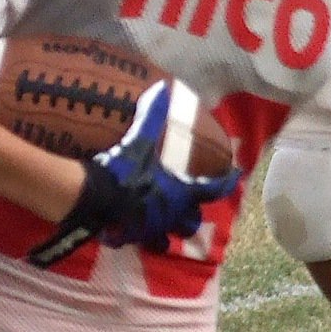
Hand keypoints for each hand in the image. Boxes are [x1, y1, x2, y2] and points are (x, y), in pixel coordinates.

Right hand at [29, 81, 240, 267]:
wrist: (94, 198)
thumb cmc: (124, 170)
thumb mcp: (138, 140)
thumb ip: (152, 116)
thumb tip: (161, 87)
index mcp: (179, 192)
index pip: (213, 189)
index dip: (227, 182)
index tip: (236, 176)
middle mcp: (171, 215)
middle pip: (192, 222)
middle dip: (190, 215)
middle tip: (186, 205)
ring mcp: (151, 230)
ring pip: (168, 240)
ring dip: (167, 232)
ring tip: (160, 223)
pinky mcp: (131, 239)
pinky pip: (141, 243)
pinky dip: (139, 238)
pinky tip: (131, 230)